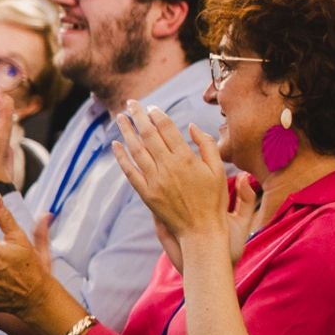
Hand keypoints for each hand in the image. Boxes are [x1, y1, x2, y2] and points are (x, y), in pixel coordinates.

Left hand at [110, 101, 234, 251]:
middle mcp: (168, 167)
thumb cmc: (214, 200)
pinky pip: (129, 172)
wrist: (201, 231)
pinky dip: (121, 157)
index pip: (167, 129)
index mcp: (187, 159)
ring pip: (136, 150)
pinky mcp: (146, 194)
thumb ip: (207, 146)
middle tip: (131, 103)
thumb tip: (193, 126)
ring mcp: (154, 181)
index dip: (158, 115)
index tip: (152, 106)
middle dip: (138, 116)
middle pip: (148, 135)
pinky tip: (115, 145)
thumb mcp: (218, 170)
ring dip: (126, 132)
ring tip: (120, 118)